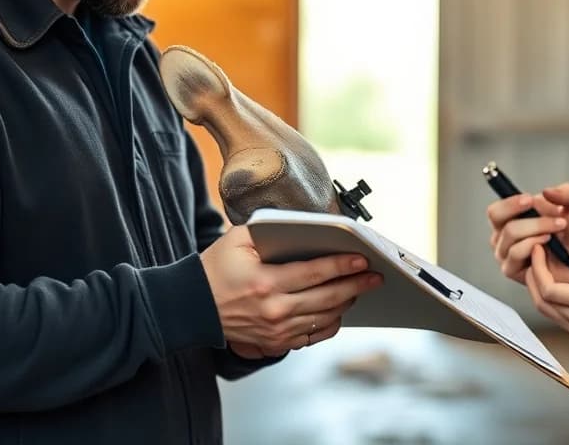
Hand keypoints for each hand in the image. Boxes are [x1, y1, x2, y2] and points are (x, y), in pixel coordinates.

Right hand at [200, 225, 383, 356]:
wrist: (192, 307)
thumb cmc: (215, 268)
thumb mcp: (237, 240)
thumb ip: (269, 228)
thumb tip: (306, 224)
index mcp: (266, 283)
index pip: (315, 273)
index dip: (342, 265)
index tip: (362, 259)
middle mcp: (274, 310)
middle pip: (328, 298)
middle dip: (356, 285)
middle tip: (376, 276)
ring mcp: (276, 331)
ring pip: (325, 318)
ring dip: (347, 302)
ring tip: (360, 288)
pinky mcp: (276, 344)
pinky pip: (314, 336)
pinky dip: (331, 323)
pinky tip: (339, 309)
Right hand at [487, 182, 568, 285]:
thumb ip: (566, 192)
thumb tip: (546, 191)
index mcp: (516, 217)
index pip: (497, 208)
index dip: (510, 202)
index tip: (529, 200)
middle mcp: (507, 235)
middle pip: (498, 219)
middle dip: (529, 216)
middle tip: (554, 216)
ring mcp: (509, 253)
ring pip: (509, 234)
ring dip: (535, 229)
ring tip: (557, 230)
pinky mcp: (514, 270)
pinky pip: (514, 253)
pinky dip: (531, 245)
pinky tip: (548, 243)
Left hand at [524, 220, 568, 345]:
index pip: (549, 290)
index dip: (538, 268)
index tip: (537, 248)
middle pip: (542, 303)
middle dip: (533, 278)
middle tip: (533, 255)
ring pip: (549, 313)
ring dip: (540, 290)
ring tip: (540, 266)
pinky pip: (560, 319)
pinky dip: (552, 302)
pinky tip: (555, 282)